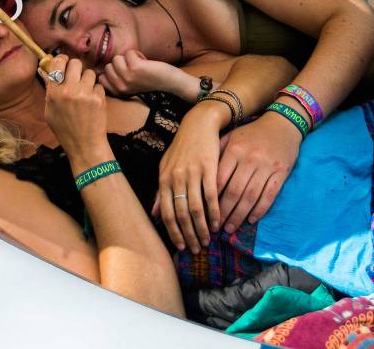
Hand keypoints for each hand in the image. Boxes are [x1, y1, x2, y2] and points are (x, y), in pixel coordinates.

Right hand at [43, 55, 107, 162]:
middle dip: (77, 69)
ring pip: (89, 73)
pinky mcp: (98, 98)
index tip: (65, 62)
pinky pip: (99, 85)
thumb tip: (48, 71)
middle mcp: (68, 90)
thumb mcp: (50, 111)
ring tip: (86, 93)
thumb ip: (50, 90)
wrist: (85, 145)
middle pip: (75, 63)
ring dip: (88, 80)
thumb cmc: (65, 130)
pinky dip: (97, 92)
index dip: (62, 60)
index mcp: (53, 93)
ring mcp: (84, 94)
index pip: (57, 63)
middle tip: (77, 78)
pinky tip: (93, 103)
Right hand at [100, 50, 188, 96]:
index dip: (113, 71)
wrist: (171, 82)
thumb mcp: (130, 85)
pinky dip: (137, 54)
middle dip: (122, 63)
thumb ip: (118, 79)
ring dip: (129, 58)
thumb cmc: (151, 81)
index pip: (101, 78)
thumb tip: (102, 67)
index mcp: (118, 92)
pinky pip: (128, 53)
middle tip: (136, 70)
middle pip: (109, 65)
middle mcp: (121, 87)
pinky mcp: (135, 68)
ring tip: (141, 65)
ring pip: (117, 58)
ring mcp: (127, 77)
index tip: (127, 74)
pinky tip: (146, 62)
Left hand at [150, 104, 224, 253]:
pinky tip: (218, 222)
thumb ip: (161, 192)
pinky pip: (211, 195)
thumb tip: (154, 214)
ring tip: (208, 240)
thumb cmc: (182, 147)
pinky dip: (215, 211)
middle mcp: (176, 178)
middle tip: (196, 249)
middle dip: (189, 235)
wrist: (198, 124)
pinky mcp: (208, 168)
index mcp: (164, 179)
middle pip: (180, 214)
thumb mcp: (166, 167)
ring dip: (202, 227)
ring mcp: (192, 173)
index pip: (167, 213)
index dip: (173, 232)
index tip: (180, 247)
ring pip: (196, 208)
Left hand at [216, 112, 300, 233]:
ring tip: (230, 228)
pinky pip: (269, 195)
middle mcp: (250, 159)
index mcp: (235, 150)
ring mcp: (267, 166)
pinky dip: (260, 209)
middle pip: (234, 191)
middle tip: (216, 227)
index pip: (219, 179)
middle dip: (223, 212)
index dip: (211, 198)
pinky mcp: (281, 172)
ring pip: (250, 196)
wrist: (282, 124)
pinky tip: (251, 220)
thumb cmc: (252, 133)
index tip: (204, 213)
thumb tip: (199, 175)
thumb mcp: (232, 137)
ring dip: (239, 215)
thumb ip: (217, 153)